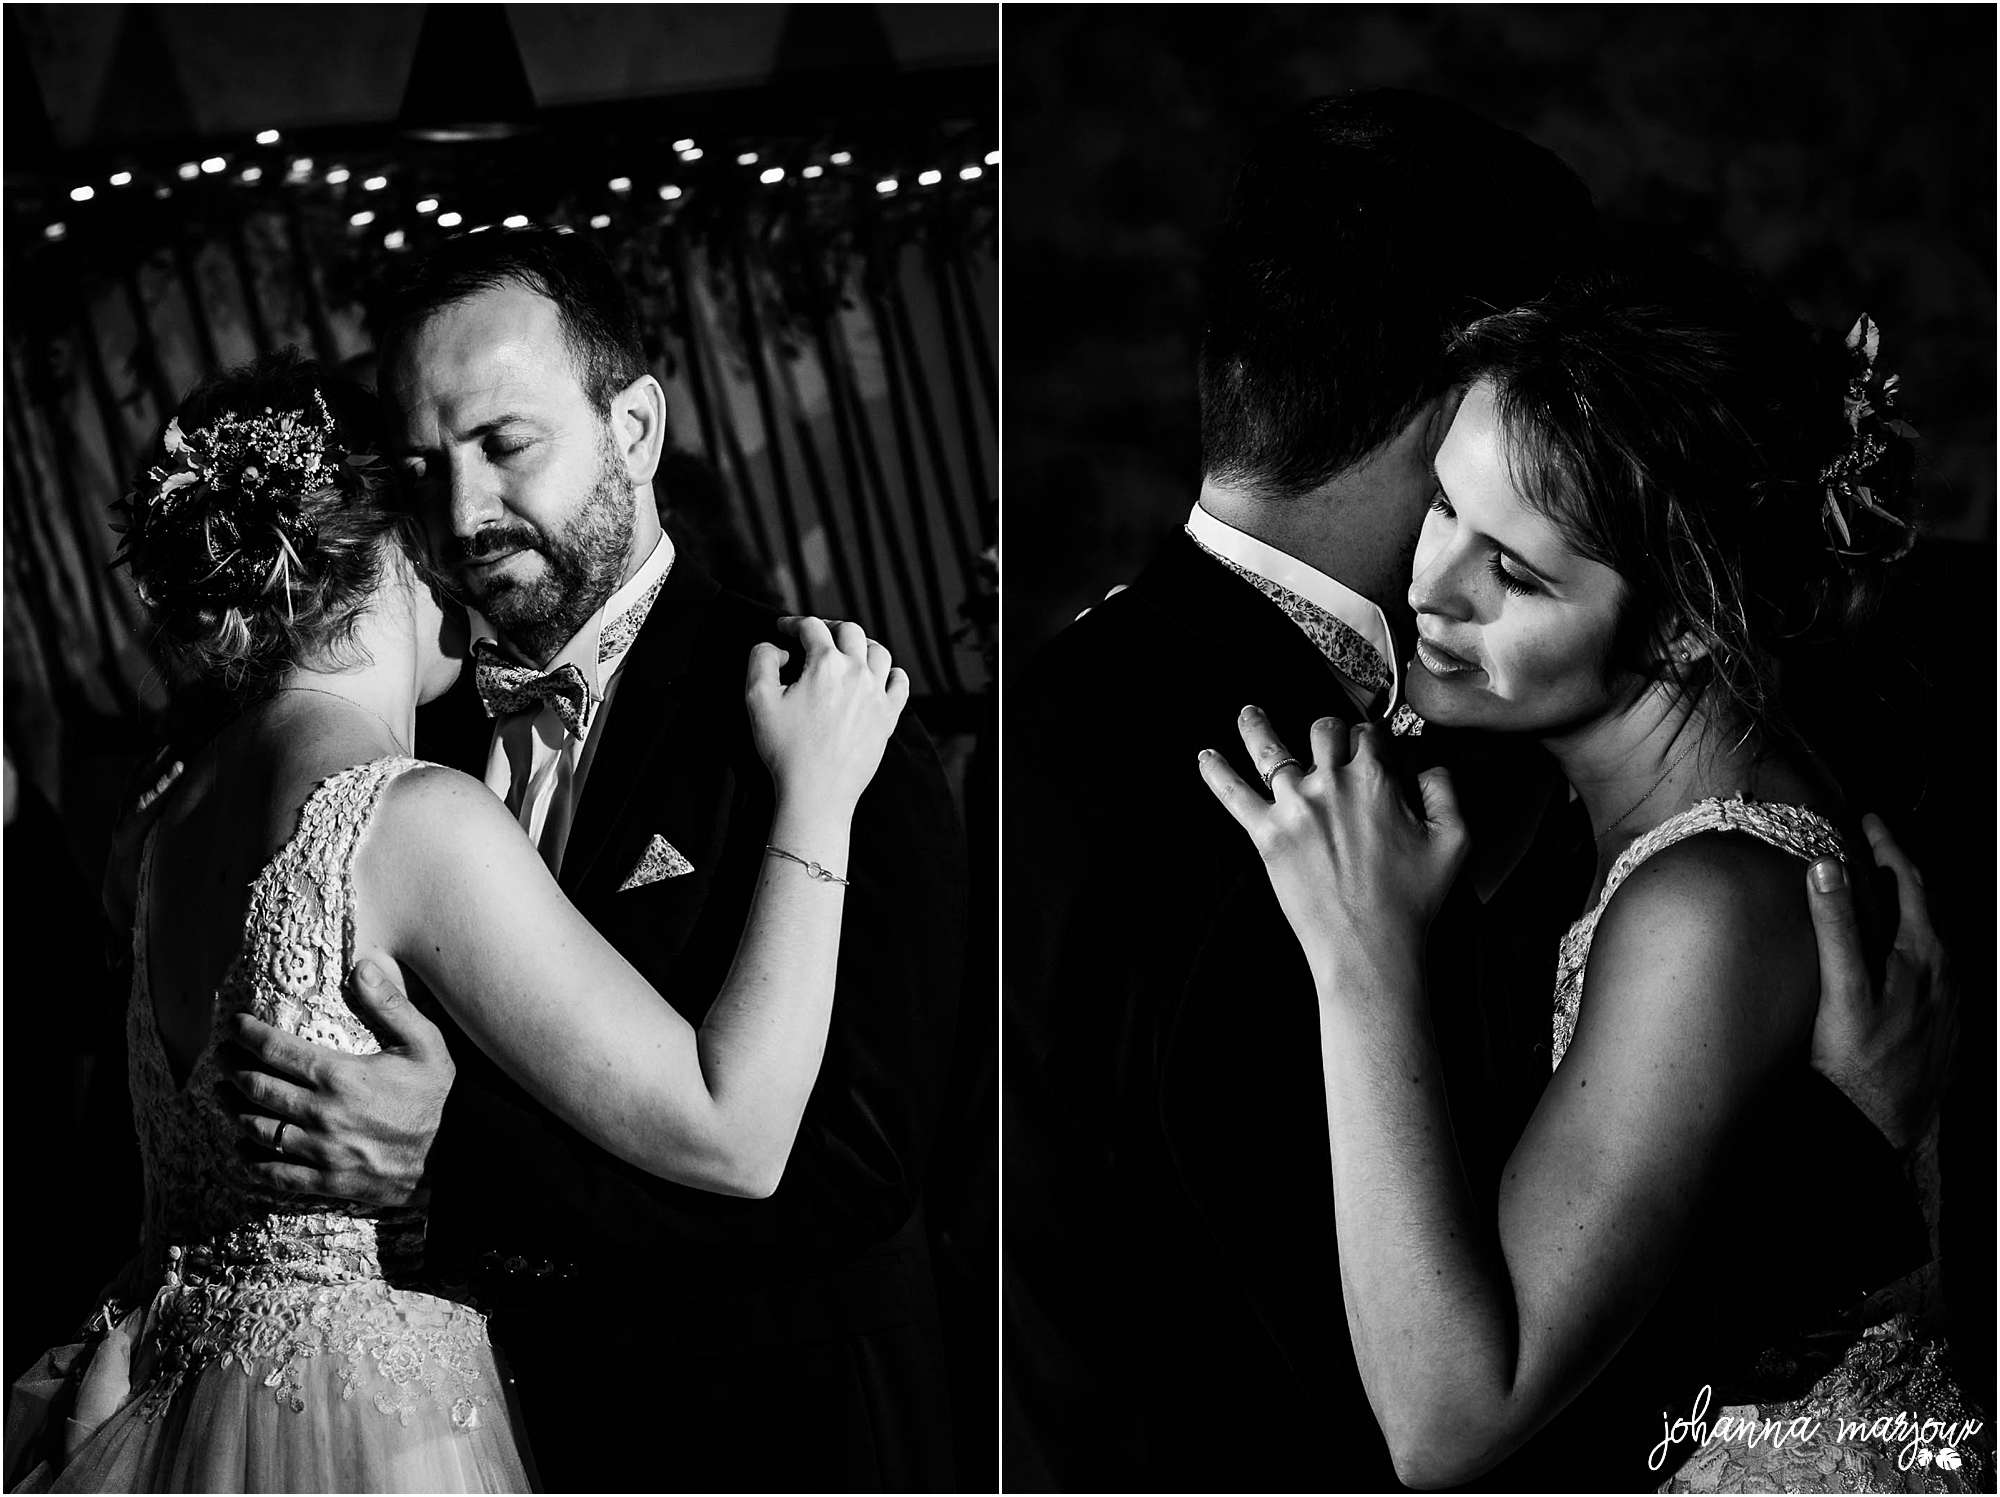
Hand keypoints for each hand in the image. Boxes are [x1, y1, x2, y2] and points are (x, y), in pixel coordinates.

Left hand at [218, 958, 454, 1205]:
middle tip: (221, 1058)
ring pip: (257, 1129)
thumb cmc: (438, 1098)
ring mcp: (319, 1149)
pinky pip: (273, 1173)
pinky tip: (242, 1151)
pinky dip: (250, 1162)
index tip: (235, 1025)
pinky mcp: (323, 1179)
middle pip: (257, 1088)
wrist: (454, 1156)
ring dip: (233, 1111)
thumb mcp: (426, 1044)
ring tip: (223, 1096)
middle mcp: (320, 1113)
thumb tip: (362, 966)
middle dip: (233, 1070)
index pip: (276, 1050)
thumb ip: (391, 1005)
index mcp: (340, 1076)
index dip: (248, 1034)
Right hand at [747, 616, 908, 810]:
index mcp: (825, 664)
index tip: (783, 628)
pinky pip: (900, 683)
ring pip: (878, 652)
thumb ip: (762, 660)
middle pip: (850, 631)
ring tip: (849, 651)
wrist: (817, 792)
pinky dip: (891, 673)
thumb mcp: (758, 699)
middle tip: (815, 635)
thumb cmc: (785, 748)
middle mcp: (857, 672)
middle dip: (829, 627)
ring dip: (862, 645)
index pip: (811, 627)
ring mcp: (877, 694)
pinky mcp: (888, 717)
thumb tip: (778, 648)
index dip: (793, 622)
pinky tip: (881, 676)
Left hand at [1199, 708, 1467, 988]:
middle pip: (1323, 731)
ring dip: (1257, 726)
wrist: (1367, 947)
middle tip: (1328, 743)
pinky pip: (1233, 794)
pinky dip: (1216, 773)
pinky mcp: (1266, 835)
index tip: (1373, 750)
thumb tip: (1429, 765)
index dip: (1372, 740)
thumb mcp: (1454, 839)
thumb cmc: (1411, 900)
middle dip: (1329, 732)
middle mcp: (1330, 783)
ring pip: (1270, 748)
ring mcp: (1293, 806)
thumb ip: (1444, 789)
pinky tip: (1206, 758)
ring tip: (1248, 714)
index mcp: (1374, 779)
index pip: (1368, 735)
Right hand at [1807, 813, 1956, 1153]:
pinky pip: (1935, 964)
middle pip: (1927, 904)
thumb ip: (1836, 925)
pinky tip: (1898, 952)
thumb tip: (1828, 866)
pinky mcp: (1944, 1021)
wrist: (1880, 1124)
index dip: (1888, 846)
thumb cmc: (1855, 1059)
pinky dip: (1915, 939)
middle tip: (1875, 845)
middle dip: (1901, 869)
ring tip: (1884, 891)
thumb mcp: (1841, 989)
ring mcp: (1949, 997)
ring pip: (1934, 934)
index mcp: (1922, 953)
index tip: (1869, 820)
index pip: (1909, 881)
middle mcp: (1945, 970)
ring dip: (1910, 905)